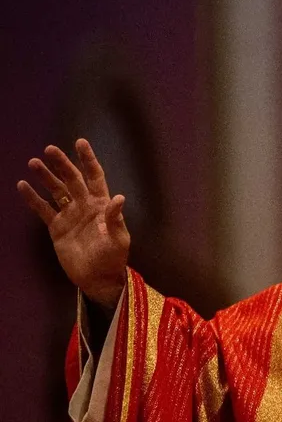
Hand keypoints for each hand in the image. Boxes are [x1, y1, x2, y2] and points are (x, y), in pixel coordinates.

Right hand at [17, 139, 129, 309]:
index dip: (88, 160)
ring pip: (56, 191)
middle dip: (62, 164)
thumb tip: (119, 197)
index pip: (95, 177)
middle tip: (50, 149)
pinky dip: (33, 198)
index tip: (80, 142)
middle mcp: (85, 205)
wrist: (97, 278)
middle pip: (72, 180)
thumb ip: (116, 218)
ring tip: (34, 162)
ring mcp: (70, 215)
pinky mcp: (57, 228)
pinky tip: (23, 185)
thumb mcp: (118, 239)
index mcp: (102, 204)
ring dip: (46, 177)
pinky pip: (43, 209)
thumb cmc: (113, 257)